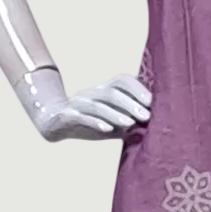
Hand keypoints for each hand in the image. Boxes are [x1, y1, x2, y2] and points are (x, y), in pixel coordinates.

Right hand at [16, 67, 151, 141]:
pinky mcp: (67, 115)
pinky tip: (107, 130)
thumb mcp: (113, 125)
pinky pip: (82, 116)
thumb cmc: (90, 123)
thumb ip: (131, 125)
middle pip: (112, 92)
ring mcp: (78, 102)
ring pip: (98, 105)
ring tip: (131, 124)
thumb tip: (156, 129)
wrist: (54, 125)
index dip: (138, 89)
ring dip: (116, 114)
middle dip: (131, 104)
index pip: (122, 81)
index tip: (152, 102)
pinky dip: (95, 122)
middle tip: (147, 116)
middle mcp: (92, 92)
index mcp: (105, 90)